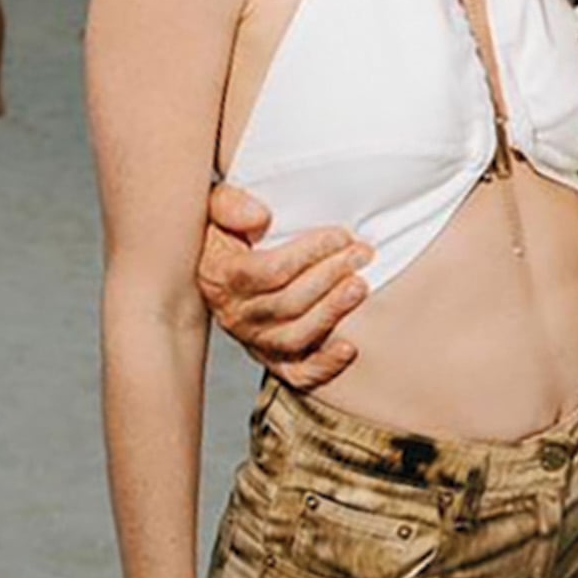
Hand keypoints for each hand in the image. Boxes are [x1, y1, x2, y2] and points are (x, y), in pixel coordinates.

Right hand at [198, 183, 369, 389]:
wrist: (217, 263)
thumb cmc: (225, 230)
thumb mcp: (215, 205)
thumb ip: (230, 204)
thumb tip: (259, 216)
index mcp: (220, 277)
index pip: (269, 271)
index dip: (309, 254)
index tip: (340, 235)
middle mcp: (234, 314)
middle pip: (287, 303)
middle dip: (331, 276)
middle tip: (362, 254)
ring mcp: (253, 339)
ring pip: (294, 338)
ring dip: (331, 313)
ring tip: (360, 287)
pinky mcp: (271, 357)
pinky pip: (296, 373)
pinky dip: (324, 366)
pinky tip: (349, 348)